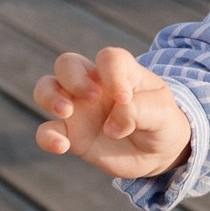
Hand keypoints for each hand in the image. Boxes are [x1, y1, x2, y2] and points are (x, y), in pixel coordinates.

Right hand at [34, 48, 194, 179]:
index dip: (113, 74)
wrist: (157, 152)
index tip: (125, 99)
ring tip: (66, 111)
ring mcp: (79, 109)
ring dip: (50, 96)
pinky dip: (47, 137)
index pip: (108, 58)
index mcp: (121, 72)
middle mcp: (94, 86)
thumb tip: (110, 127)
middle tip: (93, 97)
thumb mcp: (164, 114)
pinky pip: (46, 131)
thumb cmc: (161, 122)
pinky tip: (62, 146)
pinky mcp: (70, 135)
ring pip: (46, 88)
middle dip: (73, 77)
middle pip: (67, 63)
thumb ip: (140, 111)